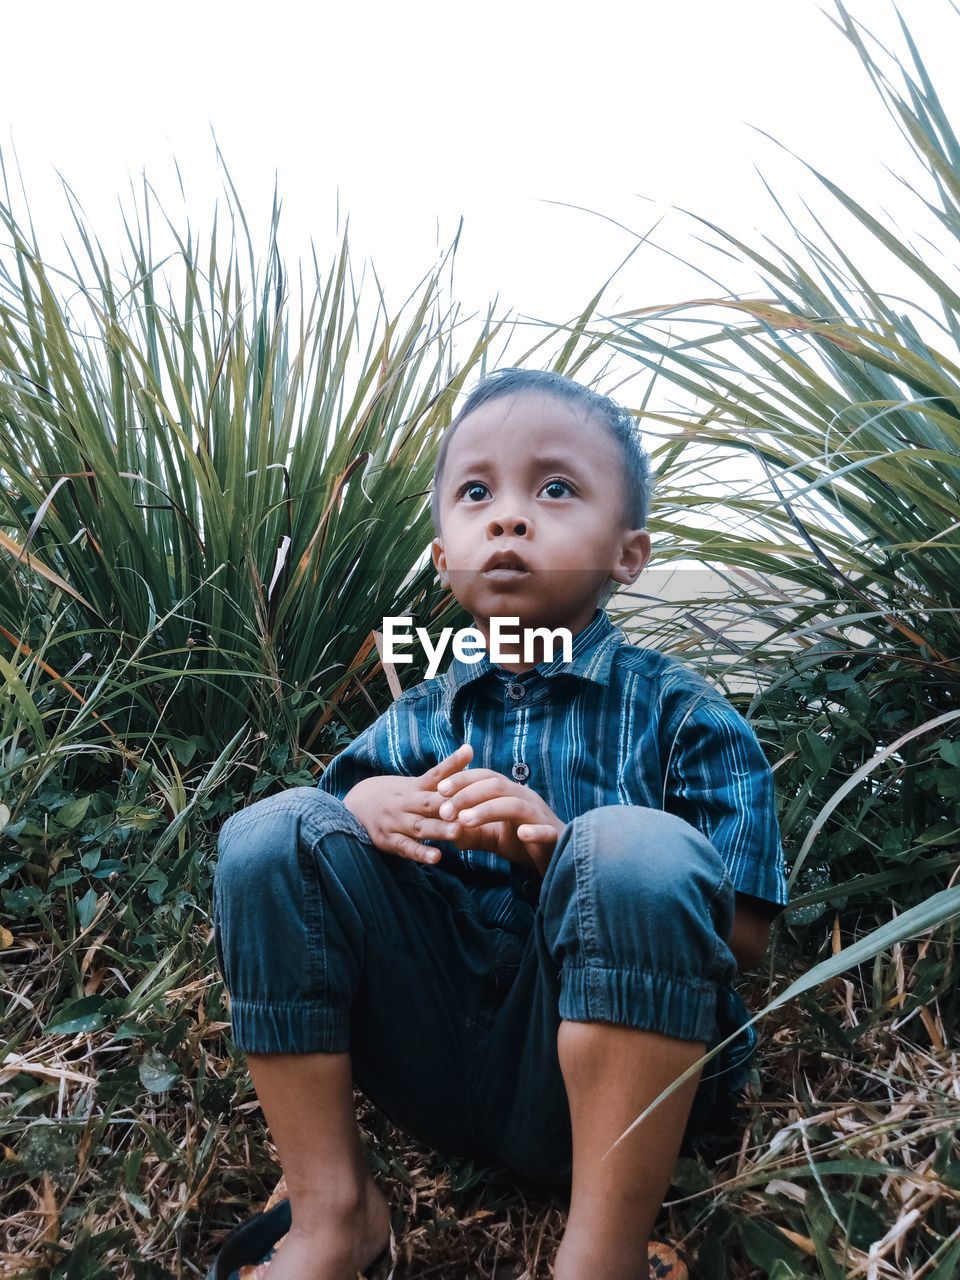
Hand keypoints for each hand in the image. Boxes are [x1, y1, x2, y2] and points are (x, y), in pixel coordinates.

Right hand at [342, 745, 477, 864]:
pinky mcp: (389, 841)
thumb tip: (470, 750)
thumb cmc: (396, 794)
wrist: (355, 805)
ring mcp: (396, 822)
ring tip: (457, 832)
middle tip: (470, 807)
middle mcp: (405, 802)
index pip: (435, 773)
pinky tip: (436, 857)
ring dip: (439, 829)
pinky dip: (420, 853)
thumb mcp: (415, 782)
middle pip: (429, 802)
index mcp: (414, 787)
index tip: (468, 751)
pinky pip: (405, 848)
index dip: (452, 763)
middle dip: (449, 805)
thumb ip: (443, 773)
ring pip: (419, 826)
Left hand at [435, 743, 564, 877]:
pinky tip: (521, 834)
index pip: (485, 777)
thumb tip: (445, 829)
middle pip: (496, 785)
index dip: (462, 780)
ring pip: (515, 805)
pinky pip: (545, 831)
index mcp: (510, 793)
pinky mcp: (553, 837)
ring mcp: (540, 817)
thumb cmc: (521, 843)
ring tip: (464, 820)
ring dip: (488, 810)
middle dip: (467, 795)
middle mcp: (525, 798)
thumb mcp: (490, 836)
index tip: (439, 789)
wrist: (556, 859)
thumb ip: (469, 832)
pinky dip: (534, 831)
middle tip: (445, 810)